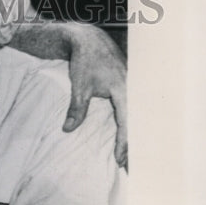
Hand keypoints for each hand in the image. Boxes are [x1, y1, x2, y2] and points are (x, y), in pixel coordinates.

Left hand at [62, 23, 126, 168]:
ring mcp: (132, 87)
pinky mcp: (127, 86)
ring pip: (136, 116)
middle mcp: (133, 89)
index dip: (124, 142)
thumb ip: (77, 108)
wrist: (89, 39)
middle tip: (130, 166)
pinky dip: (131, 123)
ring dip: (134, 135)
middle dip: (134, 144)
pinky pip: (132, 109)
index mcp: (124, 90)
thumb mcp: (80, 85)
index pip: (127, 122)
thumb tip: (68, 130)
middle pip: (137, 122)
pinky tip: (128, 135)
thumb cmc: (86, 60)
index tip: (120, 159)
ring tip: (131, 156)